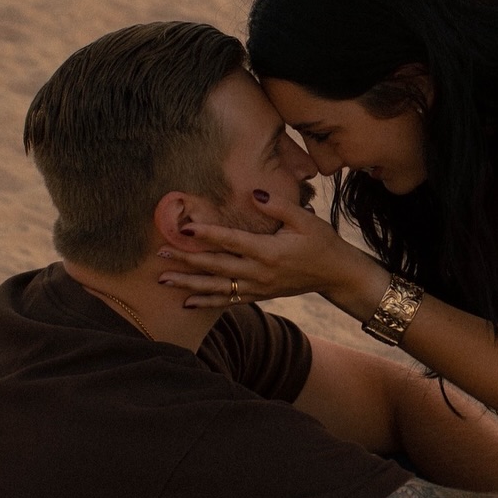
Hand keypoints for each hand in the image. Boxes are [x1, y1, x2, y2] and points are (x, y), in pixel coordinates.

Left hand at [158, 198, 381, 308]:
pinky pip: (229, 301)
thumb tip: (254, 194)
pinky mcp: (259, 295)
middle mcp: (260, 272)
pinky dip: (207, 303)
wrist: (336, 275)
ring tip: (163, 280)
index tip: (184, 229)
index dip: (207, 235)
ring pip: (217, 287)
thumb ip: (278, 206)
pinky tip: (186, 303)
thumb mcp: (306, 219)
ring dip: (188, 284)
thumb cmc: (322, 242)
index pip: (232, 241)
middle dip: (187, 260)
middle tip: (160, 253)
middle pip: (217, 266)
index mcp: (269, 251)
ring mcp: (258, 287)